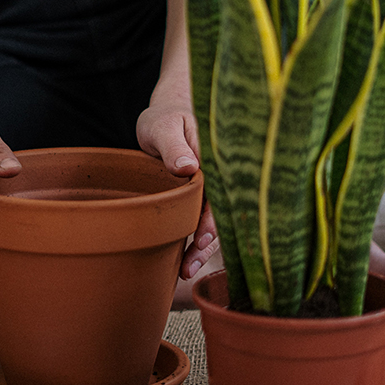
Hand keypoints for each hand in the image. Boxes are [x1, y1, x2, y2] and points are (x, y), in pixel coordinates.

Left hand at [136, 89, 217, 278]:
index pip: (221, 195)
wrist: (167, 115)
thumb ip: (174, 145)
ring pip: (214, 222)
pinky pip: (203, 220)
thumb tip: (189, 167)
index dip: (213, 220)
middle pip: (221, 214)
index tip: (202, 239)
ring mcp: (212, 189)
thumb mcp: (163, 126)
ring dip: (203, 247)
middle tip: (190, 265)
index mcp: (216, 160)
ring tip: (186, 270)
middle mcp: (219, 177)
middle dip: (208, 242)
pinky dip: (197, 239)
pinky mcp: (201, 197)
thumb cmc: (165, 118)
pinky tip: (186, 260)